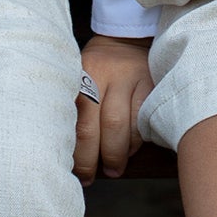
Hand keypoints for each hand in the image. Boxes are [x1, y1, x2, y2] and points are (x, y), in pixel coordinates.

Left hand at [74, 34, 151, 180]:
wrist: (126, 39)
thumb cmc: (97, 70)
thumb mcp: (79, 78)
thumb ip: (76, 108)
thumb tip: (68, 153)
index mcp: (78, 75)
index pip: (72, 119)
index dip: (72, 150)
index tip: (72, 170)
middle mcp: (101, 74)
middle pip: (94, 126)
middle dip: (91, 158)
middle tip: (90, 177)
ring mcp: (128, 77)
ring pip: (119, 125)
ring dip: (116, 153)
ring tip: (113, 168)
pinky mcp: (149, 82)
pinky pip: (141, 119)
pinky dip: (135, 139)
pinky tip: (130, 149)